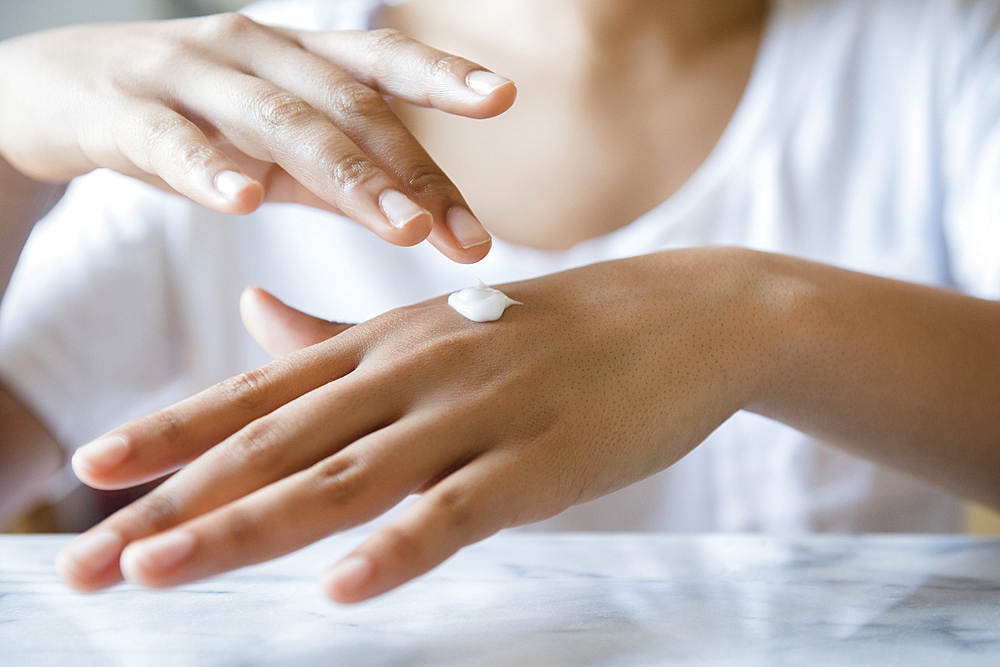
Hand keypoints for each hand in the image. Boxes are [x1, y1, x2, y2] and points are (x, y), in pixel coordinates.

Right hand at [0, 15, 514, 261]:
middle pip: (347, 106)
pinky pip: (170, 140)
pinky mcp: (123, 113)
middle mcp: (252, 53)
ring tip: (402, 228)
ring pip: (277, 120)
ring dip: (347, 176)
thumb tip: (421, 216)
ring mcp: (188, 77)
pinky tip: (242, 200)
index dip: (441, 75)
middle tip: (462, 232)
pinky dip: (207, 169)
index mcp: (296, 57)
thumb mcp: (272, 144)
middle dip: (412, 171)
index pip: (380, 63)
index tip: (502, 98)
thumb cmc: (190, 116)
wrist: (58, 90)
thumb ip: (338, 175)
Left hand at [56, 248, 772, 601]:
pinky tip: (341, 588)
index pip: (260, 390)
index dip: (173, 431)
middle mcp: (416, 369)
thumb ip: (342, 333)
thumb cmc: (556, 329)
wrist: (685, 315)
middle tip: (86, 559)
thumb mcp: (440, 322)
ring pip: (346, 477)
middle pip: (278, 442)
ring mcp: (479, 411)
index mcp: (388, 340)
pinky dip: (399, 547)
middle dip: (178, 501)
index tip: (91, 473)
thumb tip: (254, 312)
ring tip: (161, 572)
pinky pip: (459, 510)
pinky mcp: (542, 458)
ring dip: (249, 527)